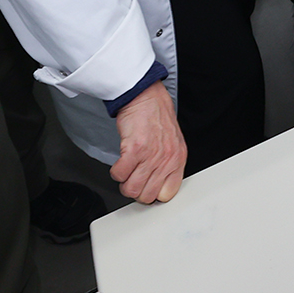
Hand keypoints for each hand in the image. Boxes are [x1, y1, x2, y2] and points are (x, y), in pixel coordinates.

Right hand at [110, 81, 187, 203]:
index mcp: (177, 159)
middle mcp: (166, 160)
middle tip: (133, 180)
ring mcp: (150, 156)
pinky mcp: (134, 150)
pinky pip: (119, 174)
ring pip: (131, 189)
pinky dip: (116, 172)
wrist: (145, 96)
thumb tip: (158, 184)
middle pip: (147, 196)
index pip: (167, 194)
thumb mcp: (173, 141)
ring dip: (124, 183)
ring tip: (126, 172)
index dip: (153, 194)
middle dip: (136, 191)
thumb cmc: (156, 116)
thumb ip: (168, 163)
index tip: (147, 189)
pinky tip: (120, 162)